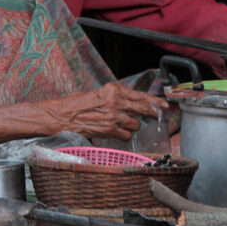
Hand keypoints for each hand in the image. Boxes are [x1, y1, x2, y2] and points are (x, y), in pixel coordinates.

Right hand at [50, 82, 168, 140]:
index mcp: (113, 90)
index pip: (139, 95)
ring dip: (132, 125)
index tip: (164, 103)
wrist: (62, 116)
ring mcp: (113, 117)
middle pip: (143, 108)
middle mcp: (115, 101)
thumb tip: (131, 103)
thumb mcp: (98, 94)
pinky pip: (126, 135)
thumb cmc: (77, 104)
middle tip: (159, 115)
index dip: (154, 100)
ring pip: (135, 124)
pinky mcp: (109, 130)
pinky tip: (117, 132)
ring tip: (123, 124)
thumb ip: (115, 97)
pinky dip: (124, 135)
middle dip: (153, 112)